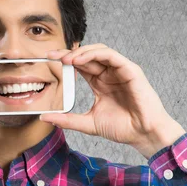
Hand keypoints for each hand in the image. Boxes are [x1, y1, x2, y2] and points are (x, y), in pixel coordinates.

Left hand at [39, 44, 185, 158]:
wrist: (143, 135)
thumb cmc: (122, 128)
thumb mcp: (88, 123)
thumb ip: (67, 120)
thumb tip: (44, 118)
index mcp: (100, 82)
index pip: (80, 65)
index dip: (64, 60)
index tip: (47, 60)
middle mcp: (109, 74)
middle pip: (87, 55)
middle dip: (68, 53)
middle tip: (52, 55)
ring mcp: (120, 70)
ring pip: (99, 50)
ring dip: (81, 52)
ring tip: (65, 58)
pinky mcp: (130, 70)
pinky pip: (111, 55)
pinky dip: (95, 54)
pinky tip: (80, 59)